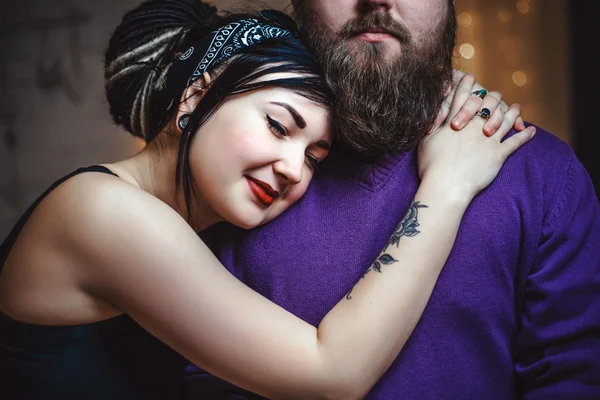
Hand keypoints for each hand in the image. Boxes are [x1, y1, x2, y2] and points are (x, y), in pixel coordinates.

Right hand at [418, 73, 535, 202]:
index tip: (471, 77)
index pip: (463, 96)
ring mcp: (489, 139)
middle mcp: (475, 126)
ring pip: (505, 118)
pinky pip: (516, 141)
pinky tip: (531, 130)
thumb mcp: (426, 141)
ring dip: (513, 112)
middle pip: (488, 102)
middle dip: (493, 96)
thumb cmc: (431, 166)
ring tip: (517, 108)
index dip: (466, 84)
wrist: (446, 186)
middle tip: (495, 95)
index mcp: (456, 120)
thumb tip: (435, 116)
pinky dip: (524, 135)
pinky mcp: (499, 154)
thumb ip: (433, 126)